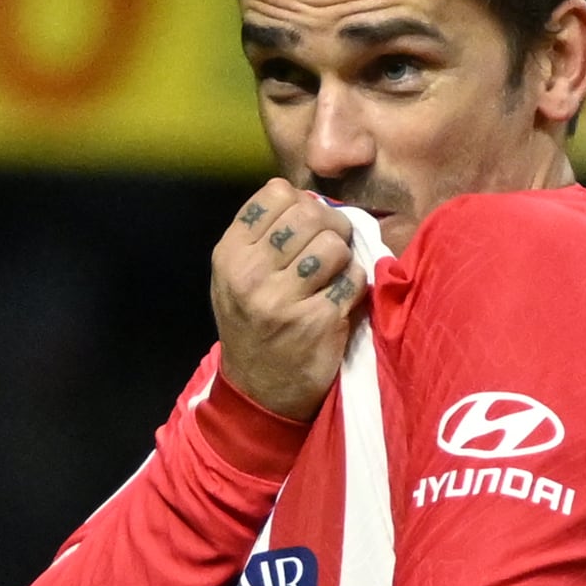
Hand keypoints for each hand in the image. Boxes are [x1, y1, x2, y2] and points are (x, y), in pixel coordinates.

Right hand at [208, 178, 357, 422]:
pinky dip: (355, 285)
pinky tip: (341, 298)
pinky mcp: (317, 321)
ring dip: (343, 258)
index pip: (275, 194)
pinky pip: (353, 279)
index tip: (306, 224)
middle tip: (332, 245)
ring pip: (334, 244)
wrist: (258, 391)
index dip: (301, 202)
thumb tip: (308, 198)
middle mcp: (251, 274)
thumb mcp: (236, 278)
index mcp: (230, 255)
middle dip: (331, 225)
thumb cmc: (253, 325)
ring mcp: (283, 299)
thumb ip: (262, 236)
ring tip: (333, 275)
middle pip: (310, 213)